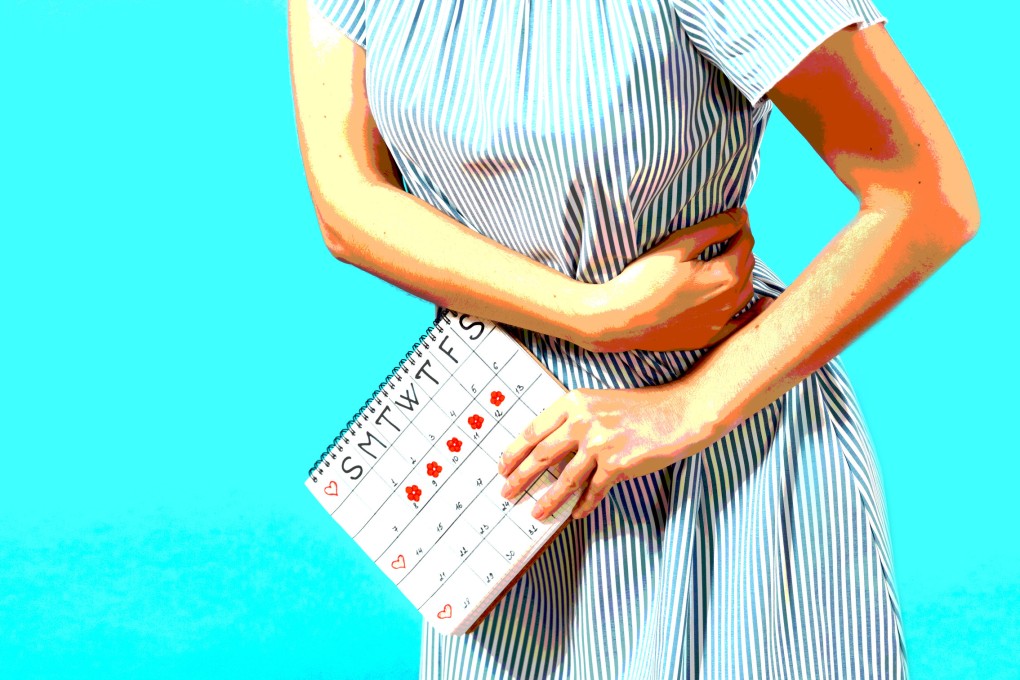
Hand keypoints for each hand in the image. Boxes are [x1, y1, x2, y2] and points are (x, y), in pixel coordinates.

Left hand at [496, 380, 722, 520]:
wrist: (680, 412)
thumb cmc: (641, 408)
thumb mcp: (600, 402)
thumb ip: (574, 419)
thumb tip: (546, 449)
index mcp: (574, 402)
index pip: (533, 430)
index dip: (514, 451)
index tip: (503, 466)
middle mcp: (583, 420)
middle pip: (541, 454)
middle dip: (519, 477)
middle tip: (506, 492)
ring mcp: (600, 442)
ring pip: (564, 479)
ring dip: (547, 499)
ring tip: (535, 513)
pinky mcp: (618, 464)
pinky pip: (593, 490)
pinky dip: (583, 505)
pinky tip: (575, 514)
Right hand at [579, 206, 764, 352]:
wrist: (620, 320)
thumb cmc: (644, 280)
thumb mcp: (678, 245)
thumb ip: (714, 228)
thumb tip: (741, 215)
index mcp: (724, 275)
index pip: (744, 242)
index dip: (741, 226)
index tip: (734, 216)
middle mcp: (729, 300)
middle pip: (747, 266)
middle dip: (741, 248)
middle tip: (728, 235)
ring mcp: (720, 322)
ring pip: (745, 291)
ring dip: (742, 274)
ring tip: (730, 262)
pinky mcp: (708, 337)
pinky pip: (740, 323)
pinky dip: (752, 312)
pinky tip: (762, 304)